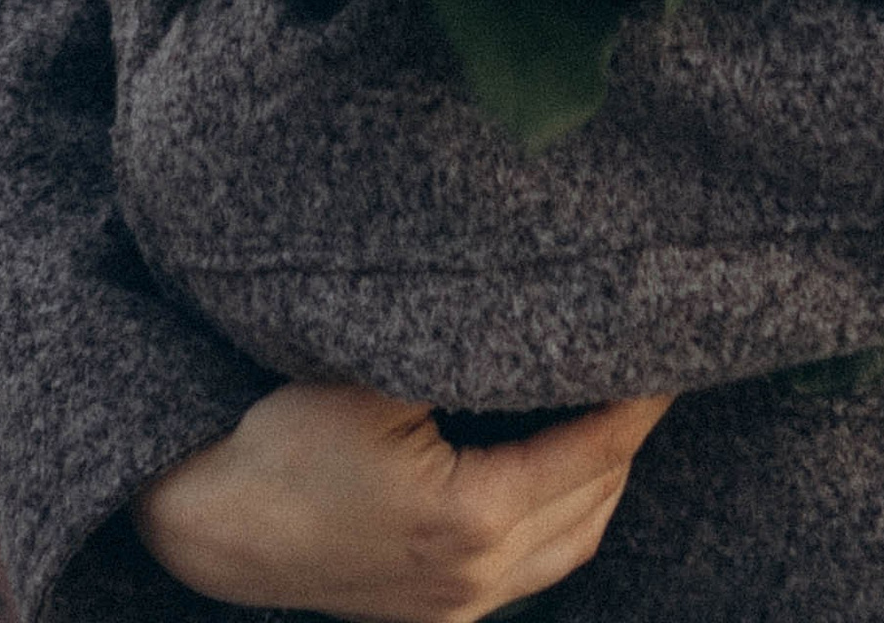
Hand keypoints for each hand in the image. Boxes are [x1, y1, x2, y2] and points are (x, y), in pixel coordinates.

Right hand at [131, 378, 672, 620]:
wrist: (212, 519)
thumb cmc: (286, 433)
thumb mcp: (380, 373)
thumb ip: (468, 345)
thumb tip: (544, 293)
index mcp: (469, 520)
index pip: (592, 450)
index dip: (637, 394)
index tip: (671, 341)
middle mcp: (474, 581)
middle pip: (595, 497)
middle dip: (631, 428)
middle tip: (655, 358)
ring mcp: (457, 609)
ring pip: (574, 542)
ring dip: (607, 476)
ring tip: (622, 401)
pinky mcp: (439, 616)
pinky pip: (535, 569)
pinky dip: (568, 515)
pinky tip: (570, 463)